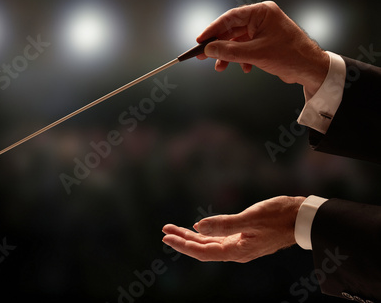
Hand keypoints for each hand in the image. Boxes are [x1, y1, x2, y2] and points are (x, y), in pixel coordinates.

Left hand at [162, 196, 305, 262]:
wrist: (302, 218)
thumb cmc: (279, 216)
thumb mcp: (251, 218)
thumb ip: (223, 224)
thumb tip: (198, 227)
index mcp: (237, 251)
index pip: (202, 251)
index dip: (182, 245)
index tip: (166, 236)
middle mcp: (236, 252)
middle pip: (202, 248)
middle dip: (182, 240)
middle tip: (164, 230)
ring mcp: (240, 245)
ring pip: (209, 243)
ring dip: (191, 236)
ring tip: (173, 229)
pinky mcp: (244, 238)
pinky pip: (218, 239)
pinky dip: (205, 234)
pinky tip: (197, 229)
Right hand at [197, 1, 329, 98]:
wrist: (310, 69)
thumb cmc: (291, 55)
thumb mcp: (255, 53)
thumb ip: (229, 51)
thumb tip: (209, 48)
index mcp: (261, 13)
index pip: (230, 18)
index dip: (213, 29)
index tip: (200, 40)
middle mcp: (261, 19)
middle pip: (231, 30)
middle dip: (219, 45)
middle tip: (204, 54)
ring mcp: (263, 31)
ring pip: (237, 41)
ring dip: (228, 55)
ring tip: (221, 67)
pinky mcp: (264, 42)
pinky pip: (245, 48)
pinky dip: (240, 59)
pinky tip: (244, 68)